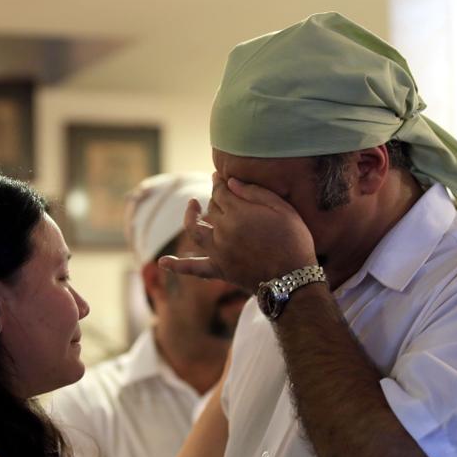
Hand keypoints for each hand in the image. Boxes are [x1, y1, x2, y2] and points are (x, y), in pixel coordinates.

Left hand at [158, 174, 316, 291]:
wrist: (292, 280)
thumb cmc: (294, 241)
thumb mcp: (283, 210)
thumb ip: (255, 193)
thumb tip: (230, 182)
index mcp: (238, 212)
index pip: (221, 191)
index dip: (219, 181)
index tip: (219, 176)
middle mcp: (223, 230)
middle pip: (211, 208)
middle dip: (215, 199)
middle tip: (223, 194)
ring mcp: (218, 251)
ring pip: (196, 230)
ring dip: (190, 217)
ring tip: (191, 206)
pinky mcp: (218, 270)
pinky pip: (193, 268)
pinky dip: (177, 265)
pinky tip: (162, 262)